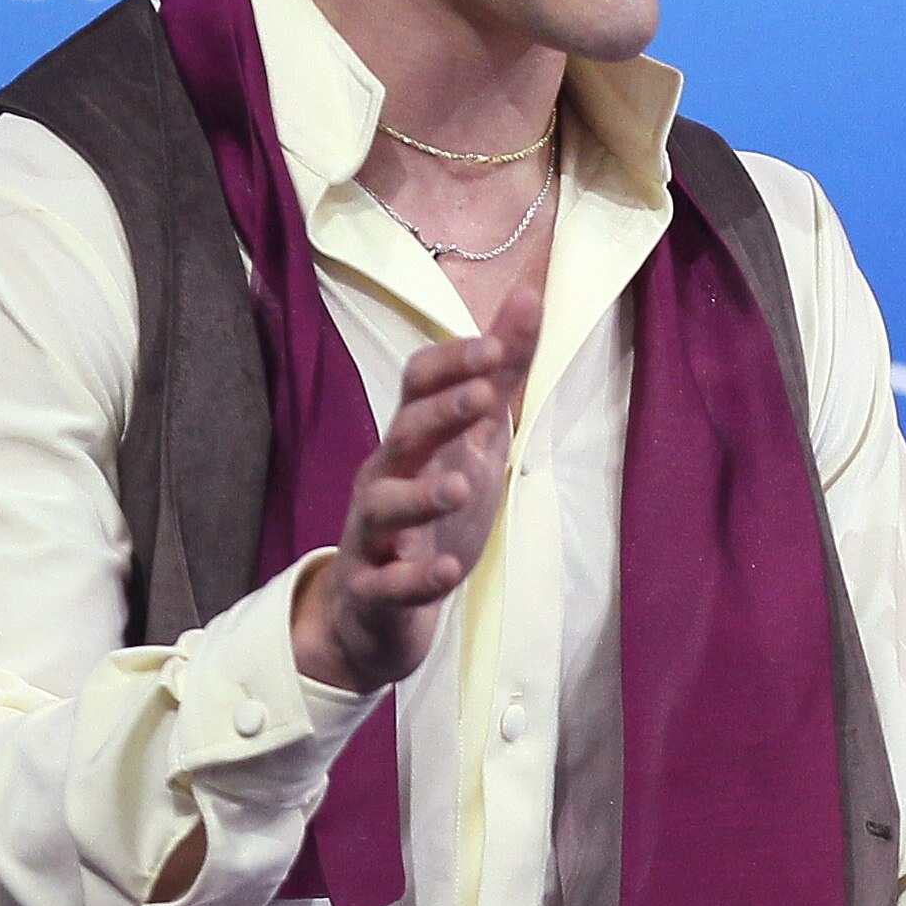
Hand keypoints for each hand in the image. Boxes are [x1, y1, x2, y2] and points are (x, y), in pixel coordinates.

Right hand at [290, 284, 537, 692]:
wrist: (378, 610)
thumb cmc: (434, 510)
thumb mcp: (476, 438)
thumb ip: (500, 373)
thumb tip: (530, 295)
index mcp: (414, 438)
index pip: (417, 384)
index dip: (451, 364)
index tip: (493, 346)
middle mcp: (387, 476)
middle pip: (403, 433)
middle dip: (441, 413)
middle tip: (482, 395)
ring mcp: (375, 533)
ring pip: (385, 506)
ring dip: (421, 495)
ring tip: (459, 486)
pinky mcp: (375, 589)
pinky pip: (390, 584)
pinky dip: (417, 578)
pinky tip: (448, 571)